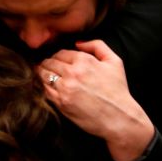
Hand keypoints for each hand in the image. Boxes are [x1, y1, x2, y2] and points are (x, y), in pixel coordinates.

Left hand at [38, 40, 153, 160]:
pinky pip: (44, 90)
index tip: (57, 60)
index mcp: (84, 61)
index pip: (60, 53)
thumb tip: (77, 43)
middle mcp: (72, 73)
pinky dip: (43, 86)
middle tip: (47, 67)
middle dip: (47, 64)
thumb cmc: (117, 90)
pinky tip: (46, 86)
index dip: (58, 56)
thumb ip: (97, 46)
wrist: (119, 117)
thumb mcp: (115, 62)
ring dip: (42, 74)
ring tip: (43, 75)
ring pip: (43, 75)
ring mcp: (65, 88)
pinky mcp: (60, 102)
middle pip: (49, 63)